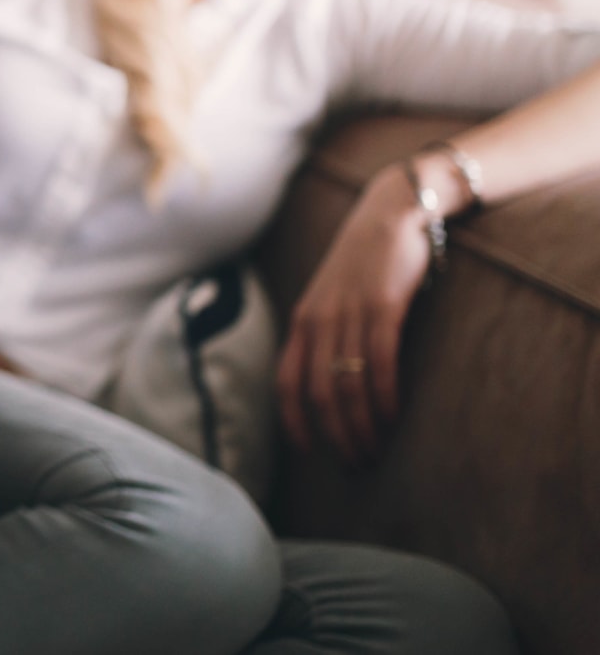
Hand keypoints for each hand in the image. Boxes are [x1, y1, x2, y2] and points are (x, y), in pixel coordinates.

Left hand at [275, 165, 430, 466]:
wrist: (390, 213)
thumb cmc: (364, 265)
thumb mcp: (332, 300)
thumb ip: (327, 336)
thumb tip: (331, 384)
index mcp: (302, 322)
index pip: (285, 382)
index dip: (293, 421)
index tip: (307, 453)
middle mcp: (318, 320)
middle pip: (318, 392)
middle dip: (334, 434)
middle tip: (355, 464)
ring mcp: (348, 313)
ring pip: (348, 383)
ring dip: (361, 424)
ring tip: (376, 450)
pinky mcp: (382, 306)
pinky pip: (379, 361)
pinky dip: (383, 395)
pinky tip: (392, 417)